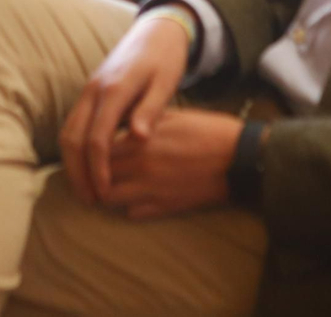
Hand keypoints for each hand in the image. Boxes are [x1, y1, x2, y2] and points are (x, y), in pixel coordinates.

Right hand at [59, 12, 193, 205]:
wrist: (156, 30)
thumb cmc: (165, 58)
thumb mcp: (166, 82)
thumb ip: (151, 110)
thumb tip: (137, 139)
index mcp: (114, 90)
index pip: (97, 139)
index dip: (99, 170)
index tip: (106, 194)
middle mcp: (94, 90)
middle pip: (72, 138)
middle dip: (78, 173)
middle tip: (91, 200)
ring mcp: (88, 90)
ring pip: (68, 132)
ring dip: (72, 163)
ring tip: (87, 189)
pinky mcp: (89, 93)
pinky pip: (73, 124)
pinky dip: (75, 149)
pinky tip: (87, 166)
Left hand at [101, 109, 243, 218]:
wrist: (238, 158)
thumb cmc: (208, 131)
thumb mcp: (171, 116)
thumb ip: (142, 121)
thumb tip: (119, 122)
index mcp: (141, 140)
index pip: (98, 148)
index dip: (92, 149)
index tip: (93, 148)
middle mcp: (140, 166)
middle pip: (98, 174)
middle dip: (93, 173)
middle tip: (93, 170)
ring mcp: (151, 189)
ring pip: (109, 198)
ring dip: (106, 192)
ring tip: (108, 187)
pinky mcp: (164, 207)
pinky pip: (132, 214)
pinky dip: (128, 207)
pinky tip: (133, 198)